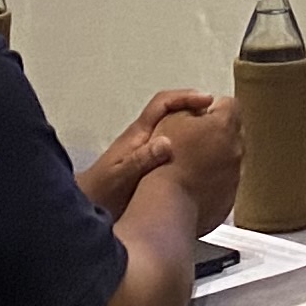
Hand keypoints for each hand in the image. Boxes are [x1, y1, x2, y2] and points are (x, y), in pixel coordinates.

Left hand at [81, 88, 217, 218]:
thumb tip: (167, 143)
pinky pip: (173, 146)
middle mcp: (143, 138)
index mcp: (138, 134)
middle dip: (194, 107)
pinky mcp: (149, 165)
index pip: (163, 103)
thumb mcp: (122, 175)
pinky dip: (189, 145)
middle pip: (171, 111)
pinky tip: (201, 159)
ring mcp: (146, 150)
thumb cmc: (101, 191)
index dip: (185, 97)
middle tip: (218, 114)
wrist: (86, 208)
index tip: (207, 101)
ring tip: (216, 134)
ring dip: (193, 125)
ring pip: (174, 128)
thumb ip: (142, 159)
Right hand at [149, 96, 247, 232]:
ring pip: (229, 160)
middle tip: (192, 141)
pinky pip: (224, 184)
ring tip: (189, 166)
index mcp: (224, 125)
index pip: (229, 105)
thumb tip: (201, 110)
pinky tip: (192, 185)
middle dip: (215, 134)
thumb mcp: (171, 118)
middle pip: (232, 133)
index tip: (198, 117)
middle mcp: (236, 149)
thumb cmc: (165, 160)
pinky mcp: (228, 198)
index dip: (212, 108)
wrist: (166, 204)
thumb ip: (191, 107)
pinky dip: (212, 182)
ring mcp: (234, 176)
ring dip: (214, 159)